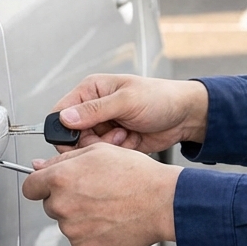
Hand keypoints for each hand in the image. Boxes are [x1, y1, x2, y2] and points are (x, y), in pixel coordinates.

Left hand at [21, 143, 181, 245]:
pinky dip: (91, 232)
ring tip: (107, 204)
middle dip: (65, 198)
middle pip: (50, 204)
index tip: (49, 185)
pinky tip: (110, 219)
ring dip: (80, 216)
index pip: (30, 186)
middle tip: (94, 191)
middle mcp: (62, 205)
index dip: (40, 183)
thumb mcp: (99, 151)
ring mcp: (73, 230)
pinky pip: (80, 239)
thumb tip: (39, 166)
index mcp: (61, 178)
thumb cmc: (137, 175)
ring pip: (66, 222)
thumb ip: (63, 159)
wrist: (162, 203)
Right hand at [53, 74, 207, 152]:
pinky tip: (131, 141)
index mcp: (91, 90)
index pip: (61, 112)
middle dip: (90, 141)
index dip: (65, 129)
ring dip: (105, 147)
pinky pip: (103, 155)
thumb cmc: (161, 98)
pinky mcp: (113, 142)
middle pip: (71, 135)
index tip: (81, 138)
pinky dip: (116, 151)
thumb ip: (95, 110)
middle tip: (111, 136)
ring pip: (87, 148)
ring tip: (124, 135)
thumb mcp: (127, 101)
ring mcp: (104, 126)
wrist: (185, 117)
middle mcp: (94, 108)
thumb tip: (65, 118)